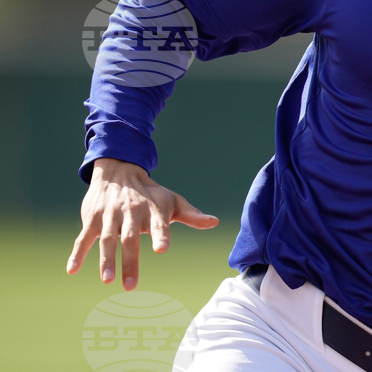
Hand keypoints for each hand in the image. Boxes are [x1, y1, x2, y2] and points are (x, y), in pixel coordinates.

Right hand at [67, 158, 217, 290]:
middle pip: (130, 239)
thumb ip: (192, 215)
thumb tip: (214, 223)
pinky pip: (83, 238)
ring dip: (105, 260)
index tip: (162, 248)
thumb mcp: (172, 201)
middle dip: (129, 261)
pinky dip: (77, 253)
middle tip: (130, 286)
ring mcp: (110, 216)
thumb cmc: (151, 193)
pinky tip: (72, 270)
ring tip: (107, 280)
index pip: (159, 224)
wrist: (119, 170)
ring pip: (107, 240)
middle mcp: (131, 213)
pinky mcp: (92, 219)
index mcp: (153, 210)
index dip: (161, 235)